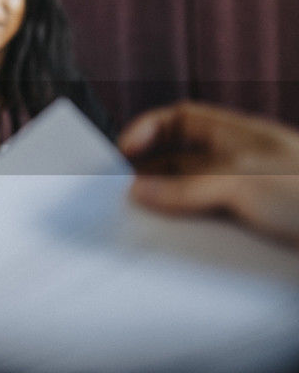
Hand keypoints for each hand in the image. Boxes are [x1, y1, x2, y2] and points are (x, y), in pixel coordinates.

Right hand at [119, 101, 298, 248]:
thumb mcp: (241, 181)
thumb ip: (186, 185)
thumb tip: (139, 189)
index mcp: (237, 137)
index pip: (180, 120)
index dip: (147, 130)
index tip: (122, 152)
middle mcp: (238, 165)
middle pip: (178, 163)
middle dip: (149, 178)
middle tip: (123, 197)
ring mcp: (245, 199)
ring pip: (190, 201)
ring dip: (168, 214)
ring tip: (144, 228)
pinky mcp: (251, 233)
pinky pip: (206, 232)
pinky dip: (188, 240)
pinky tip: (177, 252)